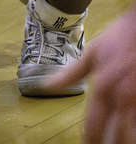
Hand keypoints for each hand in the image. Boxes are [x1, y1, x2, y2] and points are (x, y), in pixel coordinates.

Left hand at [43, 0, 135, 133]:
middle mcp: (124, 98)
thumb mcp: (92, 53)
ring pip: (133, 132)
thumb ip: (71, 74)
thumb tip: (47, 86)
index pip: (94, 123)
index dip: (91, 139)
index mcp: (104, 88)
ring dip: (126, 139)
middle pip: (118, 135)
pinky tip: (131, 134)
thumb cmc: (118, 39)